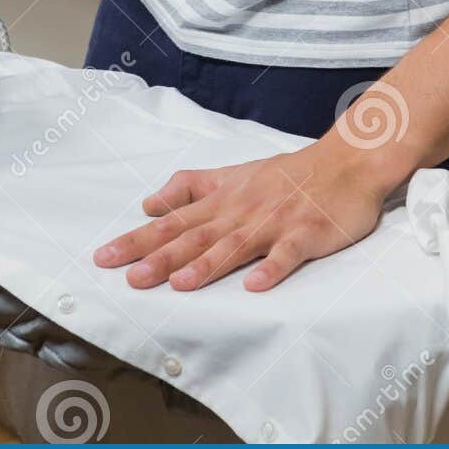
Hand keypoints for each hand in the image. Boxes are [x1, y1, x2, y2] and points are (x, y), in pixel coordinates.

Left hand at [92, 134, 391, 292]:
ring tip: (180, 284)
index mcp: (223, 200)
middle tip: (129, 277)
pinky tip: (255, 286)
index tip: (104, 258)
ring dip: (208, 264)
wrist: (344, 162)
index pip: (173, 222)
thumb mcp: (233, 174)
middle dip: (162, 257)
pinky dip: (272, 269)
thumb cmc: (286, 174)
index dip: (139, 240)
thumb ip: (191, 188)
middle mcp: (242, 211)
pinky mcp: (307, 233)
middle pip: (197, 236)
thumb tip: (149, 204)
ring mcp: (275, 222)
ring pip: (236, 245)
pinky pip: (287, 253)